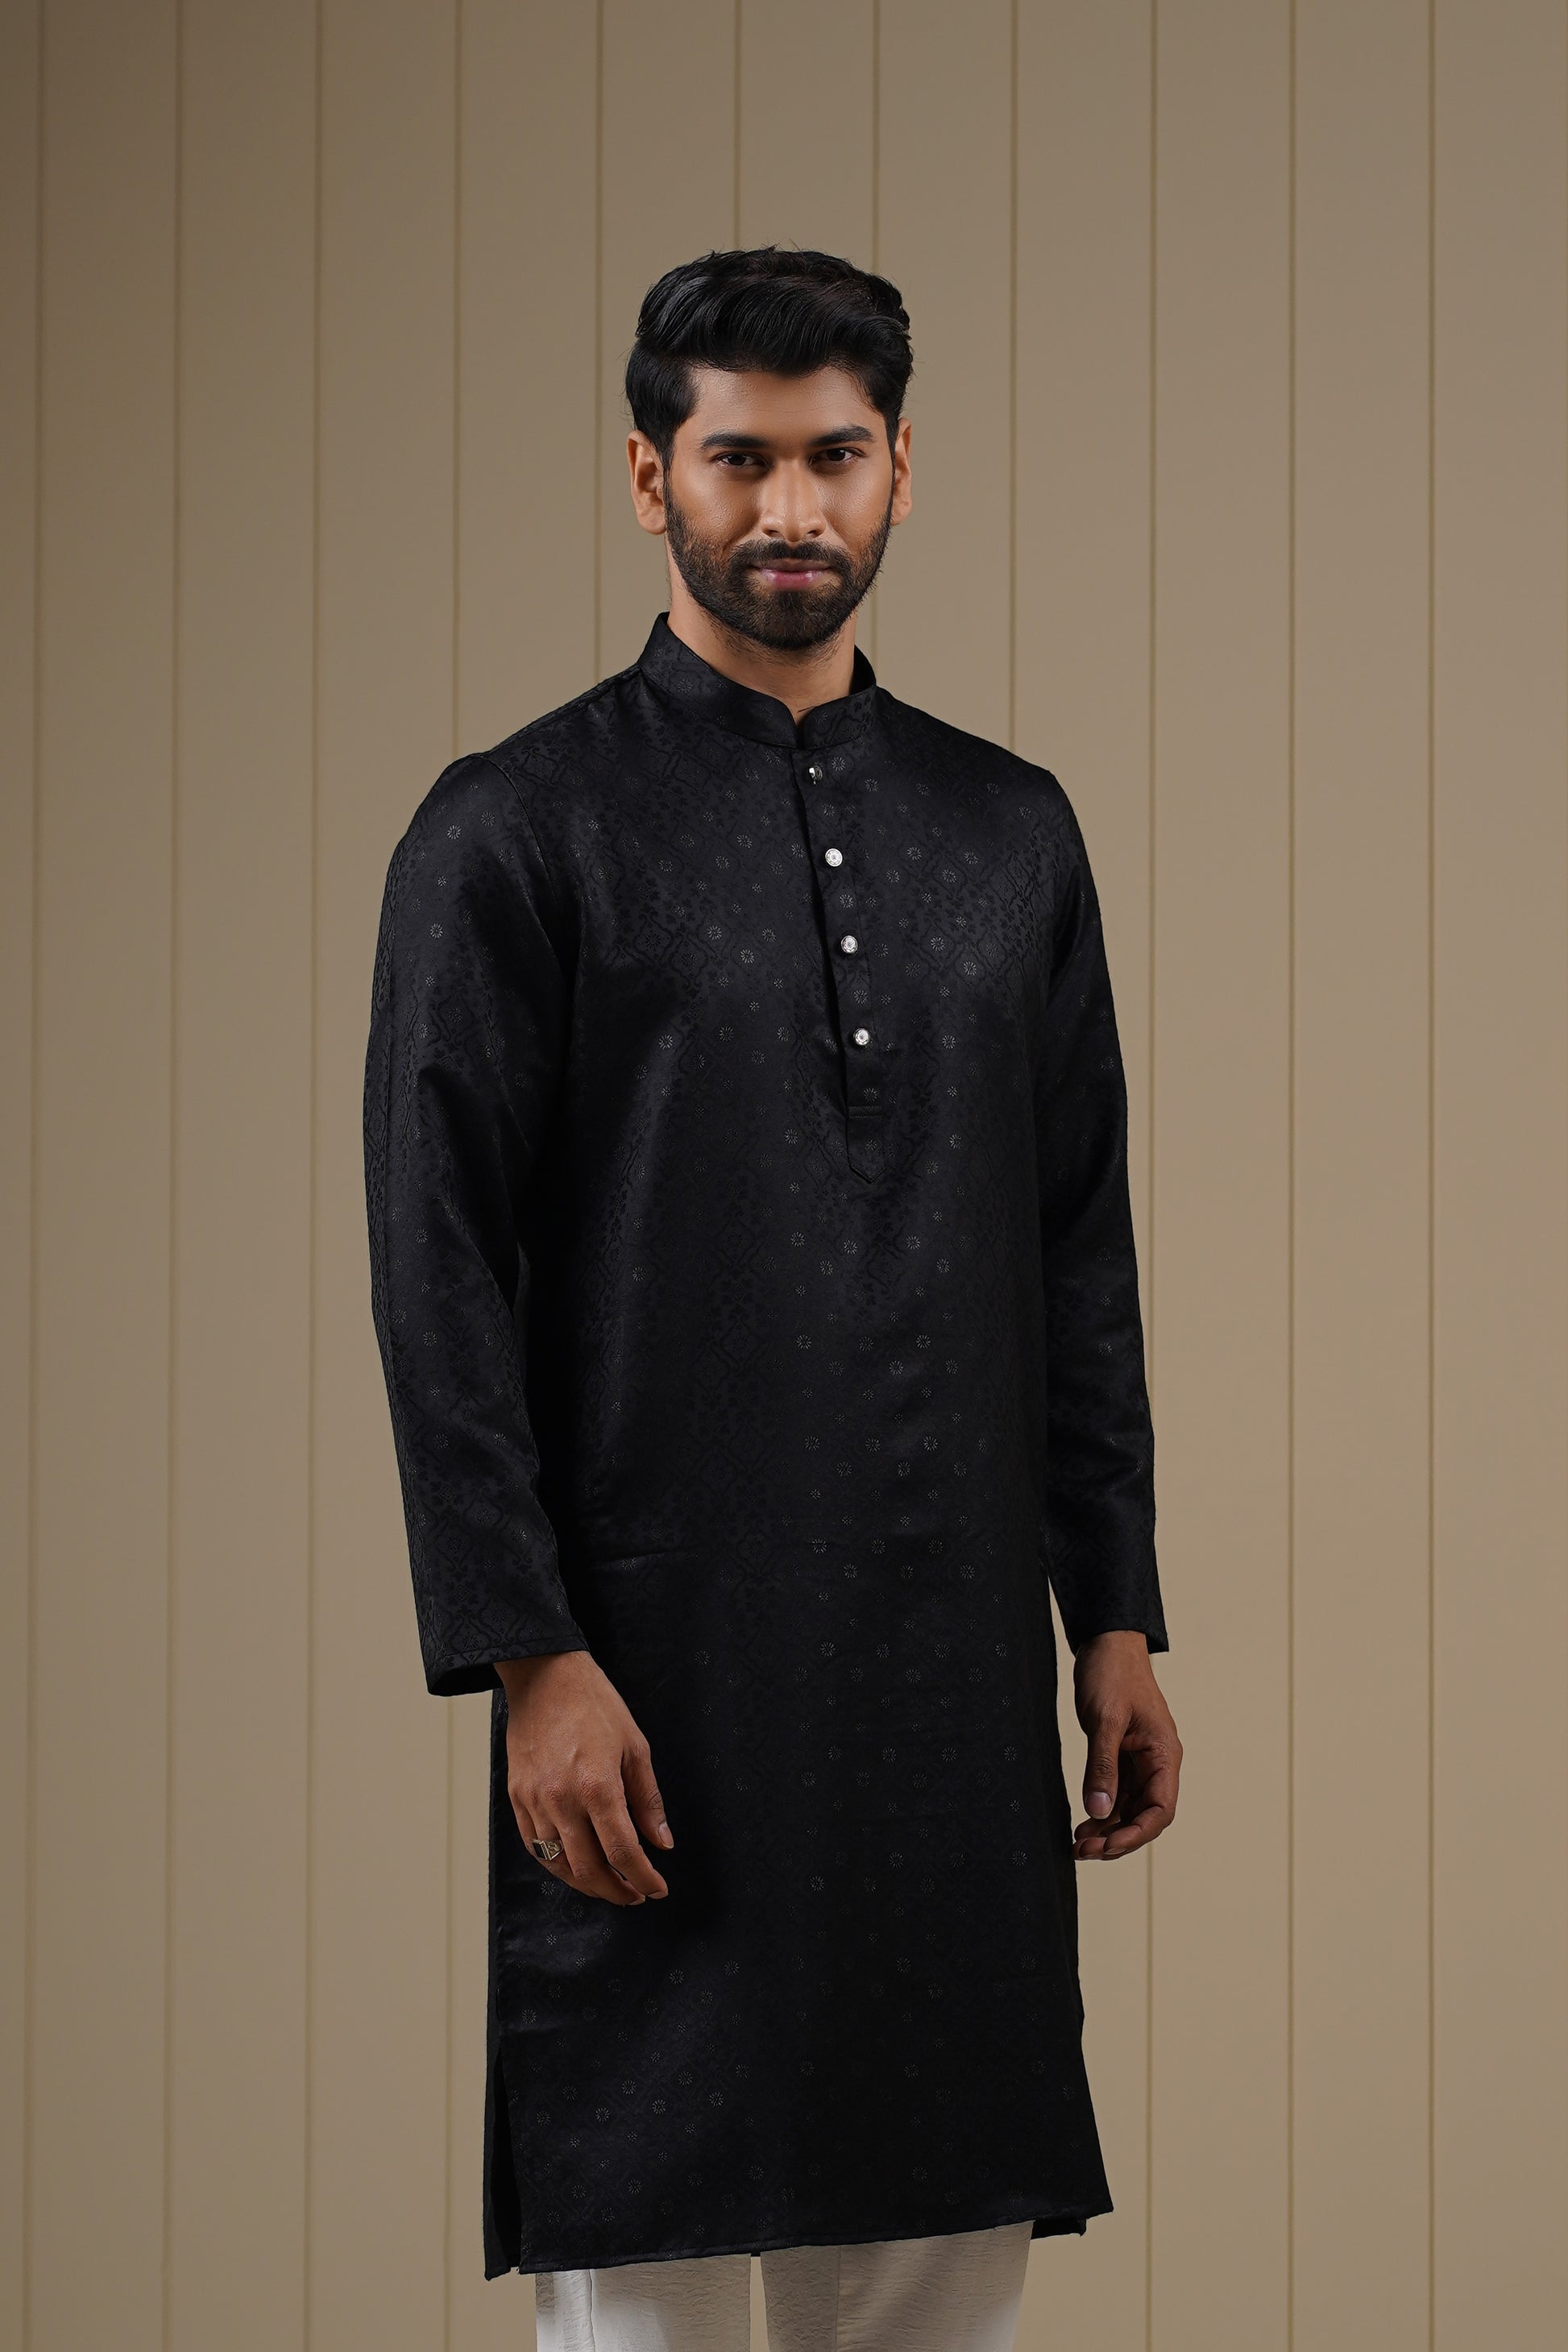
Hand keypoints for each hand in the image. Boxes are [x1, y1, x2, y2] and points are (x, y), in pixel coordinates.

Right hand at [496, 1651, 674, 1906]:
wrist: (544, 1677)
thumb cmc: (595, 1705)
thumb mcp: (635, 1747)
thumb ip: (648, 1800)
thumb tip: (661, 1843)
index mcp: (597, 1786)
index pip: (623, 1852)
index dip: (643, 1878)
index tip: (658, 1889)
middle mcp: (562, 1800)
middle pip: (589, 1869)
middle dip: (617, 1891)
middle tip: (636, 1895)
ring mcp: (535, 1801)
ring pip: (560, 1865)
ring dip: (588, 1884)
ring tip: (610, 1886)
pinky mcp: (517, 1797)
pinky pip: (535, 1847)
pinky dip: (558, 1865)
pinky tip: (576, 1867)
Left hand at [1070, 1630, 1181, 1860]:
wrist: (1107, 1643)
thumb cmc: (1112, 1673)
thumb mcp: (1104, 1720)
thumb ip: (1102, 1766)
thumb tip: (1097, 1810)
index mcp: (1164, 1754)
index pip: (1160, 1809)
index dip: (1136, 1835)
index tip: (1107, 1848)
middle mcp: (1157, 1763)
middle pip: (1145, 1816)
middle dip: (1117, 1838)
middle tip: (1083, 1852)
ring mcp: (1140, 1762)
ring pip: (1130, 1809)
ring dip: (1107, 1830)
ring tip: (1078, 1846)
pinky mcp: (1123, 1758)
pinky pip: (1117, 1794)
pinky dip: (1101, 1812)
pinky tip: (1082, 1825)